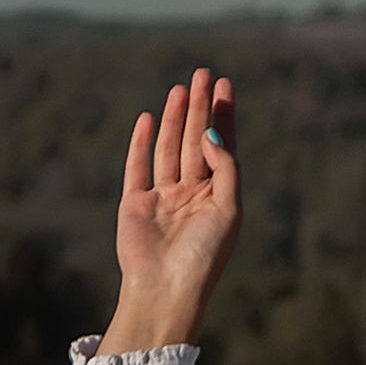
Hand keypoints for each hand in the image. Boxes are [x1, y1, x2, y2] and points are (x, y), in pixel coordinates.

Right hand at [99, 66, 240, 354]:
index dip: (223, 116)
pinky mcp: (136, 204)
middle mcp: (191, 196)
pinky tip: (151, 118)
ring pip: (170, 149)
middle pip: (196, 141)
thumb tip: (211, 132)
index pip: (222, 148)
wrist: (165, 290)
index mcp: (218, 198)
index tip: (225, 85)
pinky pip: (138, 167)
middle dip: (200, 107)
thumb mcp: (230, 209)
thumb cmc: (204, 256)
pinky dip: (143, 142)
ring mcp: (163, 199)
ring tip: (181, 88)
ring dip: (176, 119)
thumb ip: (226, 168)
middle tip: (203, 74)